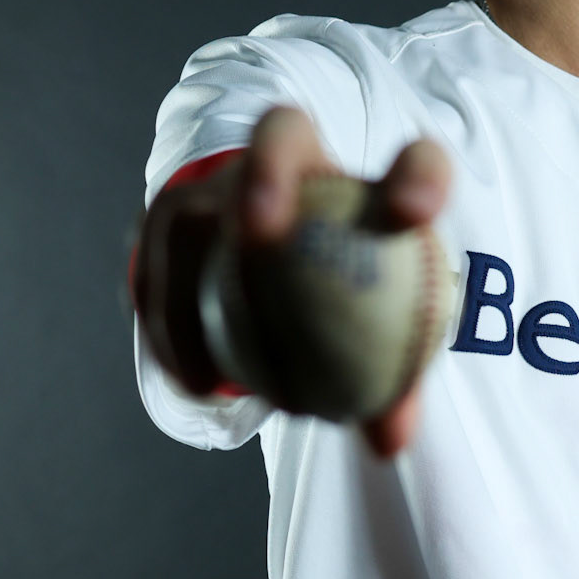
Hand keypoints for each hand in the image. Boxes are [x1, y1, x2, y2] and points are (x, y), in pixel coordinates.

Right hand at [135, 107, 451, 457]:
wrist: (272, 256)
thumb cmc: (344, 297)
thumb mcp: (373, 340)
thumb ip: (392, 382)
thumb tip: (390, 441)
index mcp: (371, 178)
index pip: (413, 162)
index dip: (418, 176)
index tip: (415, 215)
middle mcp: (293, 156)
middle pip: (281, 137)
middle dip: (269, 172)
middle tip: (262, 233)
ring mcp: (222, 179)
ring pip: (197, 211)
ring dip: (198, 282)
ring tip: (216, 366)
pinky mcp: (168, 216)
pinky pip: (160, 269)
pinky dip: (175, 327)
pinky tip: (198, 382)